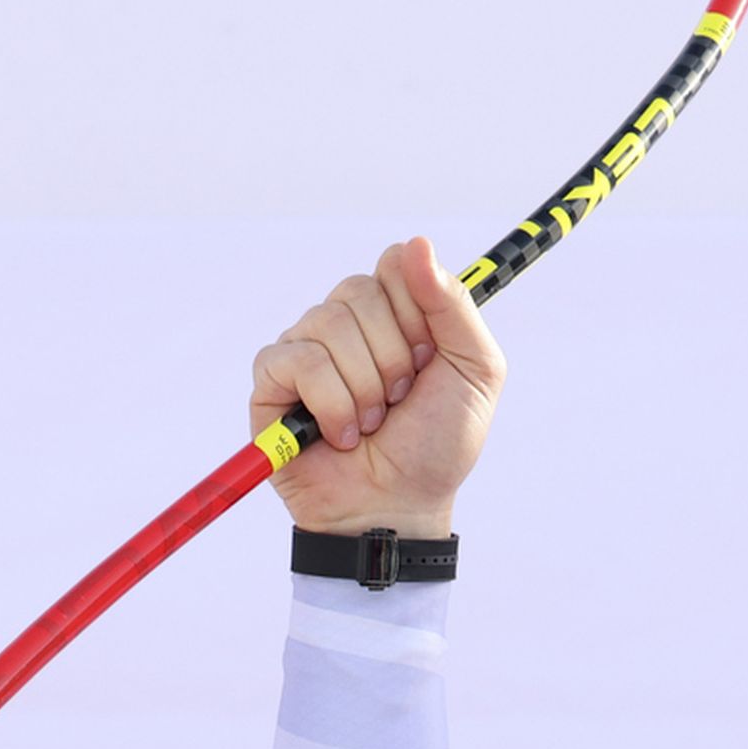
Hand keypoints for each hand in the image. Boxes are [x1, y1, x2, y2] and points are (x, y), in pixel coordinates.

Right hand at [252, 236, 503, 537]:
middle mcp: (346, 323)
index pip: (394, 265)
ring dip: (365, 388)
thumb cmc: (438, 444)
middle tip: (402, 399)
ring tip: (373, 423)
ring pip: (328, 324)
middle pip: (359, 291)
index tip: (428, 357)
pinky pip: (298, 361)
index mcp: (396, 314)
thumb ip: (454, 306)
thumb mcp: (476, 372)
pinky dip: (332, 404)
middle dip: (394, 357)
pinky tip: (341, 435)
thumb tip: (417, 243)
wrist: (401, 506)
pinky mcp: (271, 380)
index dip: (416, 311)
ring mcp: (305, 347)